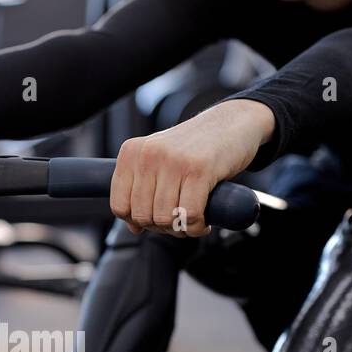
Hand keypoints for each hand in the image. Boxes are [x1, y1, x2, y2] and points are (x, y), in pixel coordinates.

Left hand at [110, 99, 274, 236]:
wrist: (231, 123)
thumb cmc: (194, 148)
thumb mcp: (159, 161)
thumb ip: (142, 190)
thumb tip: (134, 228)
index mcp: (132, 152)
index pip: (120, 206)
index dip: (138, 222)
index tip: (156, 218)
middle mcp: (148, 154)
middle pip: (143, 216)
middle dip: (163, 227)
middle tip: (179, 220)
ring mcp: (173, 160)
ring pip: (165, 218)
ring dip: (181, 229)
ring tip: (192, 220)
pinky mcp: (199, 169)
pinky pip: (189, 216)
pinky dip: (197, 227)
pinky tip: (204, 222)